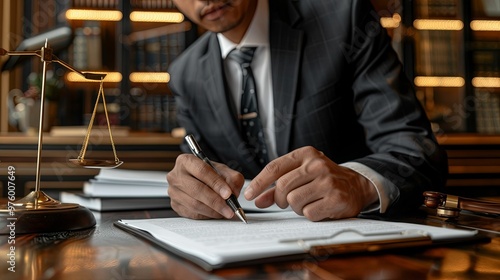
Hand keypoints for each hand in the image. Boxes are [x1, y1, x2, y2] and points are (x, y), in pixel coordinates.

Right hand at [167, 154, 244, 219]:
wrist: (198, 180)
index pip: (202, 171)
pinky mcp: (175, 205)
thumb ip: (232, 178)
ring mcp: (173, 191)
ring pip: (194, 204)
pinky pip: (192, 213)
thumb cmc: (209, 174)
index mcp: (186, 161)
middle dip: (216, 201)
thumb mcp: (223, 170)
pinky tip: (216, 214)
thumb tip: (233, 192)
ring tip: (225, 212)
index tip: (228, 193)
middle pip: (197, 190)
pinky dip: (206, 215)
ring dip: (213, 211)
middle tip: (229, 208)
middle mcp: (176, 175)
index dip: (216, 183)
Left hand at [244, 146, 378, 220]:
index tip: (249, 194)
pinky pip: (308, 213)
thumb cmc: (323, 179)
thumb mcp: (301, 175)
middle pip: (282, 186)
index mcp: (306, 154)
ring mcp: (328, 181)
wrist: (357, 185)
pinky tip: (318, 207)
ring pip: (293, 201)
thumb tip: (257, 199)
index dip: (258, 182)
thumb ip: (278, 185)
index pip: (275, 167)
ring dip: (295, 207)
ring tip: (307, 202)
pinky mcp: (336, 199)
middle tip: (284, 202)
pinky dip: (309, 214)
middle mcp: (317, 165)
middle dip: (278, 198)